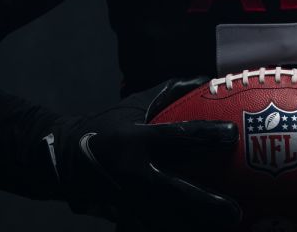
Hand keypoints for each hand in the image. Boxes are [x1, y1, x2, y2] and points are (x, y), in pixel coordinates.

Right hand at [43, 77, 240, 229]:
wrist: (62, 161)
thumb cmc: (105, 127)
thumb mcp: (133, 104)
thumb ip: (169, 92)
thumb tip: (204, 79)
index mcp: (135, 140)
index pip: (176, 136)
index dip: (205, 135)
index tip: (232, 135)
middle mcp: (131, 172)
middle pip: (175, 192)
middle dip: (206, 203)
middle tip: (235, 211)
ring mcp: (127, 199)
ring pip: (167, 220)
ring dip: (194, 225)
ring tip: (227, 228)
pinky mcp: (122, 216)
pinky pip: (154, 227)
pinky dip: (177, 229)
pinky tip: (199, 231)